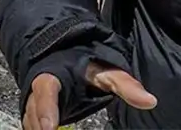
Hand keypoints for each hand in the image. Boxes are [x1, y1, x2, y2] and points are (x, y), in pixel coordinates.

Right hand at [23, 61, 156, 129]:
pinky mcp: (32, 117)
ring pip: (30, 123)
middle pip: (33, 113)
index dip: (45, 109)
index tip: (49, 127)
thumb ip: (126, 85)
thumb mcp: (107, 72)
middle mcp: (37, 93)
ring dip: (39, 128)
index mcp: (53, 77)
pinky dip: (39, 129)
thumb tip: (150, 101)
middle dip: (40, 126)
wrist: (64, 58)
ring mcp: (32, 106)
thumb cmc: (86, 65)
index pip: (45, 91)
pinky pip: (32, 126)